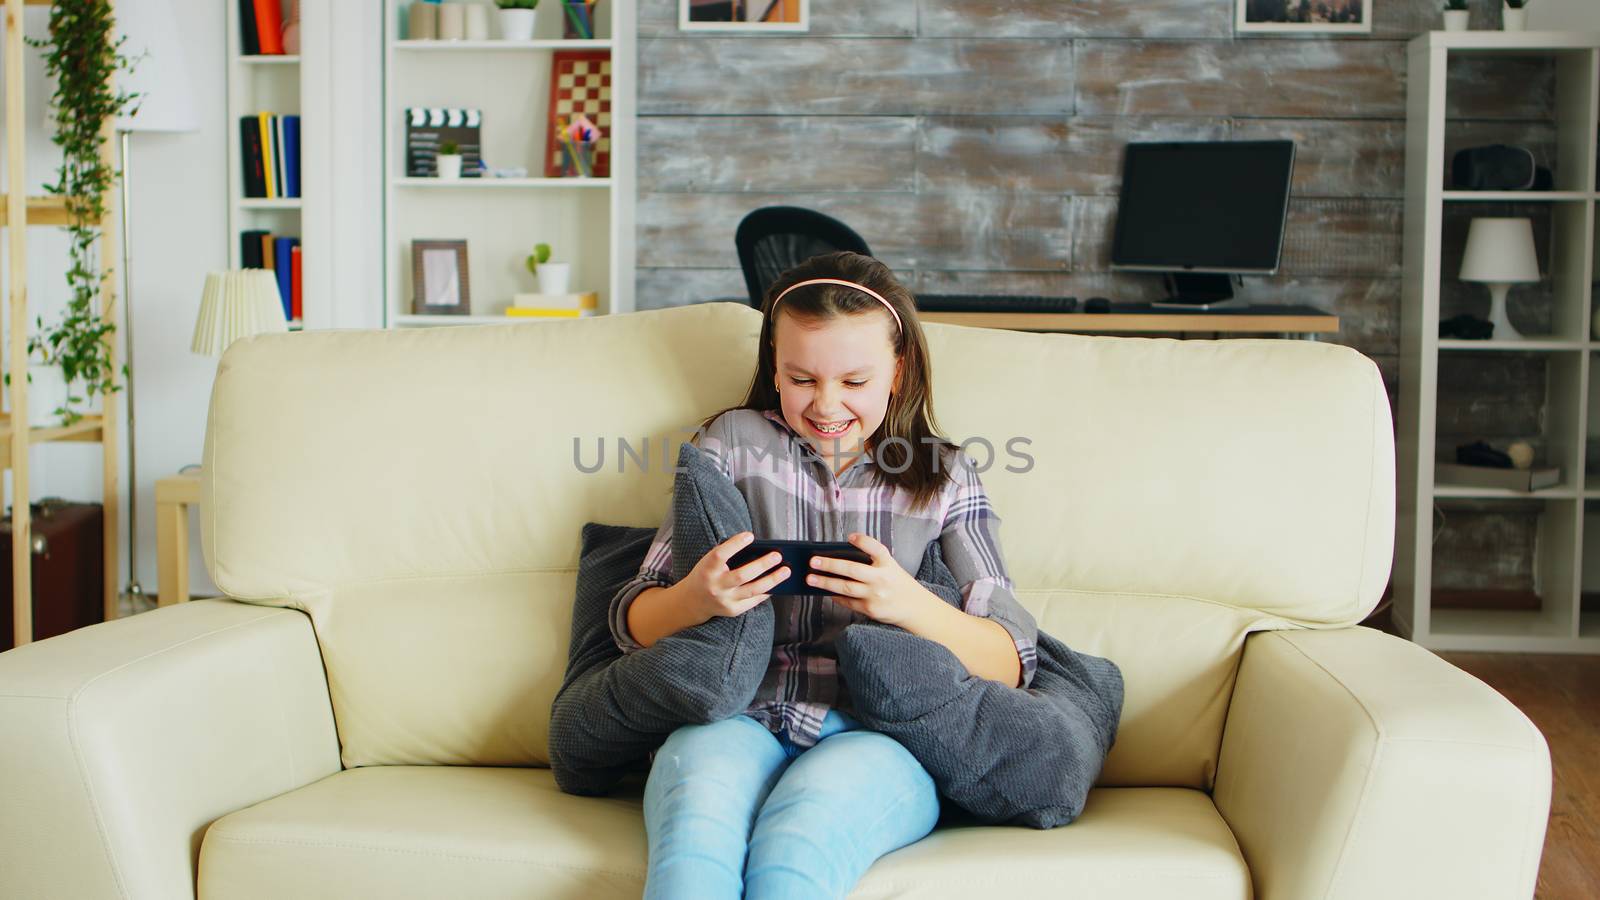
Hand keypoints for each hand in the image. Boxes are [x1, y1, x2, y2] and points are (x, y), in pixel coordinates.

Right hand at [682, 531, 787, 620]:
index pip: (720, 555)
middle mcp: (715, 586)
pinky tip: (777, 584)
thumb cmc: (707, 574)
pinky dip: (766, 591)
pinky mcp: (733, 610)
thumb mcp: (709, 562)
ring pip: (752, 590)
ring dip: (772, 580)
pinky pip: (754, 600)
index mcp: (707, 569)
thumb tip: (759, 550)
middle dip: (762, 565)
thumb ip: (728, 556)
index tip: (750, 535)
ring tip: (786, 571)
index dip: (735, 545)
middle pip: (741, 575)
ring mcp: (724, 600)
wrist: (693, 600)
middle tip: (777, 556)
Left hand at [805, 532, 931, 627]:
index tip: (850, 537)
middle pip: (852, 570)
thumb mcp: (890, 566)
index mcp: (888, 563)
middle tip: (813, 561)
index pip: (876, 548)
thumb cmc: (897, 583)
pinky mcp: (871, 609)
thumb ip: (872, 561)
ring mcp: (876, 595)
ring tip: (811, 579)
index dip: (863, 541)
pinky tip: (826, 592)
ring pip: (845, 588)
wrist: (914, 607)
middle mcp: (882, 578)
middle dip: (830, 565)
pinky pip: (848, 602)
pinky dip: (836, 596)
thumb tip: (839, 557)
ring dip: (826, 583)